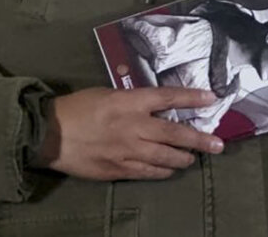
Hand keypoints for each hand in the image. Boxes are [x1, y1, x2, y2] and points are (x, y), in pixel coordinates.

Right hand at [38, 86, 222, 180]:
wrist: (50, 134)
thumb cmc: (76, 108)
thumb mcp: (105, 94)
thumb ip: (130, 101)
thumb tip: (151, 106)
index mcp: (128, 102)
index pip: (167, 97)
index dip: (191, 98)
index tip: (211, 98)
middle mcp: (133, 126)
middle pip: (175, 133)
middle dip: (199, 139)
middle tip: (217, 144)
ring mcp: (128, 151)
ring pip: (166, 158)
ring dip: (183, 158)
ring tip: (192, 158)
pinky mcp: (120, 170)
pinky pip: (149, 173)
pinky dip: (163, 171)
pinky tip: (170, 170)